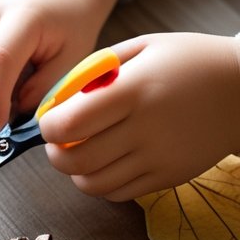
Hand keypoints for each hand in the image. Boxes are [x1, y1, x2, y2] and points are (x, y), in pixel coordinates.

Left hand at [40, 32, 239, 199]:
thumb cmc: (192, 61)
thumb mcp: (145, 46)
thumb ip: (98, 68)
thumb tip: (59, 94)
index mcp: (134, 91)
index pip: (70, 123)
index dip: (48, 126)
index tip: (50, 119)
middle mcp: (145, 129)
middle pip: (76, 161)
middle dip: (54, 154)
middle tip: (57, 141)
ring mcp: (158, 158)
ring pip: (93, 184)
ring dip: (75, 173)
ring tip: (78, 153)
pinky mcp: (169, 177)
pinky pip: (119, 193)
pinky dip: (100, 184)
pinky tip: (104, 163)